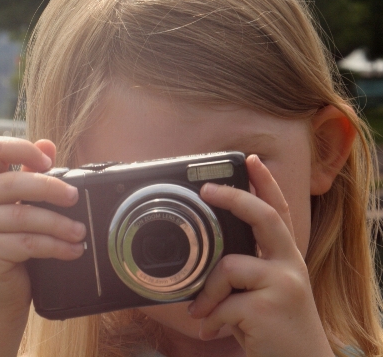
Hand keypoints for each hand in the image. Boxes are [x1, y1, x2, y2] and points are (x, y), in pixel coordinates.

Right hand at [0, 137, 85, 355]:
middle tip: (75, 198)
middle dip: (51, 188)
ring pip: (23, 215)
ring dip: (59, 224)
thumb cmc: (6, 254)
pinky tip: (72, 250)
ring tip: (80, 232)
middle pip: (12, 182)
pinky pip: (27, 242)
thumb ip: (28, 178)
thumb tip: (48, 143)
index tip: (49, 161)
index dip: (23, 149)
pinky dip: (55, 246)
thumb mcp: (16, 211)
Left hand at [188, 155, 333, 356]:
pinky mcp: (268, 307)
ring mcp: (283, 284)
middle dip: (233, 197)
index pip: (278, 211)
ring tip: (201, 312)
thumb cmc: (274, 329)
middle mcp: (290, 265)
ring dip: (206, 293)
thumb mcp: (264, 293)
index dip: (265, 183)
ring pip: (228, 267)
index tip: (250, 160)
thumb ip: (243, 272)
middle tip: (207, 189)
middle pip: (264, 217)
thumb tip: (205, 262)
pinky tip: (212, 331)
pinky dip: (210, 319)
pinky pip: (222, 303)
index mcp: (285, 258)